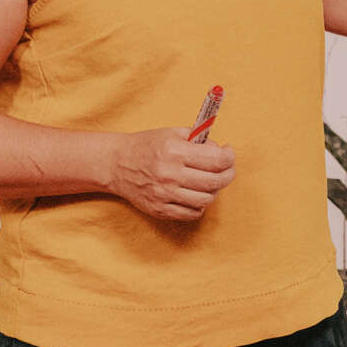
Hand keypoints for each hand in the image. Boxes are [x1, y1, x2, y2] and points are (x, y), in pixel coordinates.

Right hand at [105, 129, 237, 221]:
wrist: (116, 164)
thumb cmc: (146, 146)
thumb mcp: (171, 133)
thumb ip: (198, 138)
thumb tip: (220, 150)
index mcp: (174, 152)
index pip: (216, 160)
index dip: (229, 157)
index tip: (229, 154)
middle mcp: (170, 174)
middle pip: (215, 181)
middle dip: (228, 174)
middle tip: (227, 169)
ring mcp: (164, 195)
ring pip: (206, 199)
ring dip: (214, 190)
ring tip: (209, 181)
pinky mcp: (160, 210)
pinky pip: (192, 213)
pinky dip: (199, 205)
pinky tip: (195, 194)